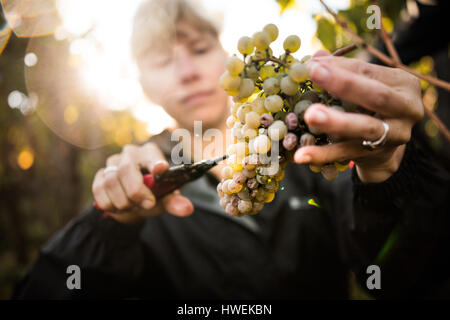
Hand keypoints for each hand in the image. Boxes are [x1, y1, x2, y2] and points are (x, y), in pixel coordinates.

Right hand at [92, 143, 193, 223]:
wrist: (132, 202)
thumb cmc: (153, 194)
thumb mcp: (166, 198)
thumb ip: (175, 202)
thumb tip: (187, 209)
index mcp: (150, 153)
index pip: (151, 154)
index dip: (154, 161)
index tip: (160, 169)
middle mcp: (130, 153)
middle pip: (126, 169)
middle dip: (136, 191)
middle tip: (148, 205)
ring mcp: (112, 162)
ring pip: (111, 182)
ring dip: (123, 201)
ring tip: (133, 207)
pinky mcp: (99, 175)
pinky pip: (98, 190)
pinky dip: (110, 204)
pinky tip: (119, 207)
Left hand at [294, 52, 423, 182]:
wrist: (385, 146)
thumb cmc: (370, 105)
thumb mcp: (364, 85)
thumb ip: (343, 71)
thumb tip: (316, 58)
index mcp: (404, 84)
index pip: (369, 71)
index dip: (340, 67)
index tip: (313, 65)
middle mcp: (407, 109)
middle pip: (377, 96)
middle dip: (345, 85)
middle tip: (316, 74)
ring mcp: (395, 135)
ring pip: (365, 128)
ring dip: (336, 122)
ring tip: (310, 116)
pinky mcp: (377, 155)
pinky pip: (347, 153)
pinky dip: (323, 154)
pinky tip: (302, 155)